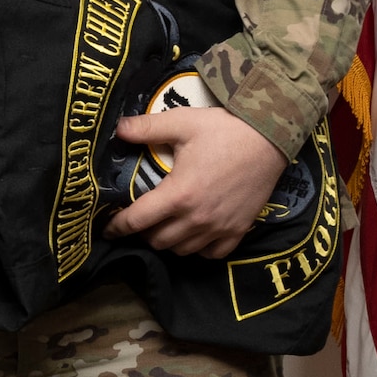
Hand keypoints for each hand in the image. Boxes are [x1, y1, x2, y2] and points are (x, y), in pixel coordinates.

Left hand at [102, 108, 289, 257]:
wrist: (269, 139)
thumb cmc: (224, 130)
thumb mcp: (182, 122)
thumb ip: (147, 128)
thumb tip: (118, 129)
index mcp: (178, 194)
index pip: (137, 221)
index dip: (117, 227)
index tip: (106, 229)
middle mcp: (197, 218)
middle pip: (158, 241)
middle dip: (142, 233)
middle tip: (138, 220)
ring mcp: (219, 228)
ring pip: (182, 251)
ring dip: (168, 241)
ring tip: (163, 226)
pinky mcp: (238, 231)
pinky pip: (211, 254)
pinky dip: (197, 249)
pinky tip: (193, 234)